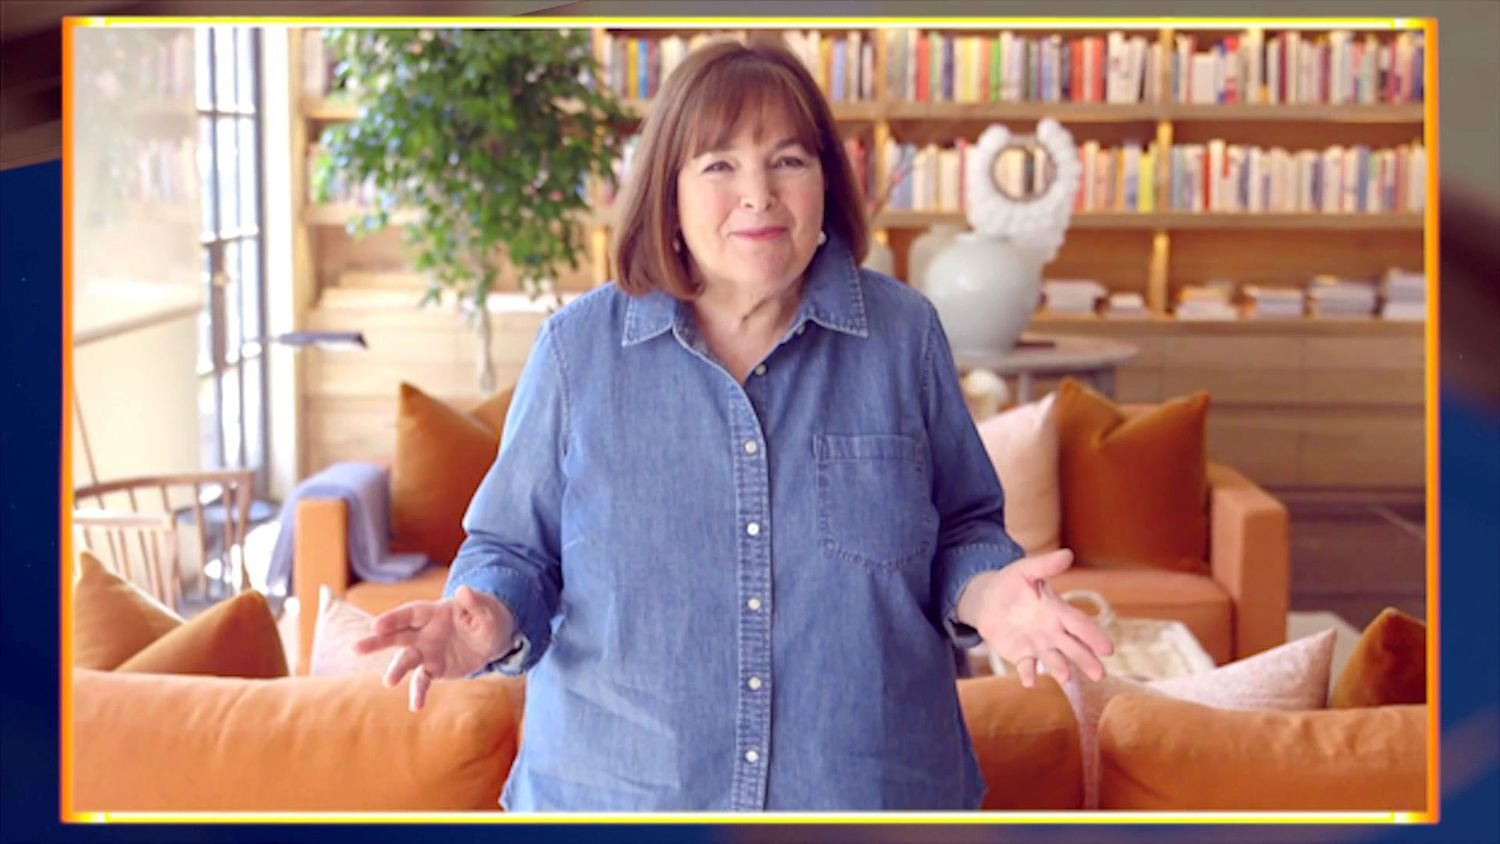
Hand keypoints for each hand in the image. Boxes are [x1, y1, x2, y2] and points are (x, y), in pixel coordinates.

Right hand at [351, 585, 514, 710]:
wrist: (493, 638)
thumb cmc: (488, 616)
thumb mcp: (486, 609)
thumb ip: (474, 603)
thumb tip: (464, 590)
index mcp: (434, 613)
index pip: (410, 614)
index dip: (393, 619)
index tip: (376, 626)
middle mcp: (424, 632)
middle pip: (397, 636)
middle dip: (377, 641)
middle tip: (356, 648)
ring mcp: (427, 651)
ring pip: (406, 660)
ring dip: (396, 670)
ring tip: (388, 682)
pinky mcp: (434, 668)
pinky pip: (423, 681)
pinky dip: (419, 693)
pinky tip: (416, 707)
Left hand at [957, 549, 1114, 687]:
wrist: (987, 600)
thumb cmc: (1011, 583)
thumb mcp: (1026, 570)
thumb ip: (1045, 565)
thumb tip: (1067, 554)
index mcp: (1058, 611)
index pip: (1080, 625)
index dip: (1093, 637)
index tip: (1108, 650)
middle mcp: (1053, 632)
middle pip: (1073, 648)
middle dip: (1086, 660)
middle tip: (1100, 675)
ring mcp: (1038, 645)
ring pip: (1054, 660)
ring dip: (1060, 669)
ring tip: (1066, 677)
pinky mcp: (1021, 655)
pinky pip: (1027, 666)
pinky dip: (1029, 674)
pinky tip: (1029, 682)